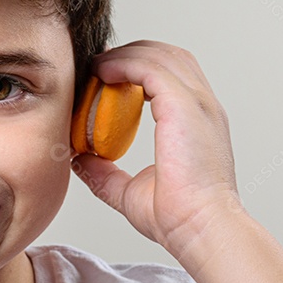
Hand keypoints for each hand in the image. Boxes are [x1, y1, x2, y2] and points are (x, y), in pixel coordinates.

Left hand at [70, 40, 241, 259]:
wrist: (200, 230)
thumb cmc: (177, 218)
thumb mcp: (131, 191)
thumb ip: (105, 172)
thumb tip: (80, 159)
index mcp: (198, 122)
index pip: (174, 74)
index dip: (140, 66)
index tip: (107, 73)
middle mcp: (203, 107)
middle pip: (168, 55)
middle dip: (132, 52)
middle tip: (98, 64)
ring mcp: (197, 103)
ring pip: (160, 54)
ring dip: (126, 54)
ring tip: (97, 66)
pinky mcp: (184, 106)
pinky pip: (149, 68)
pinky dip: (124, 63)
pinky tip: (102, 72)